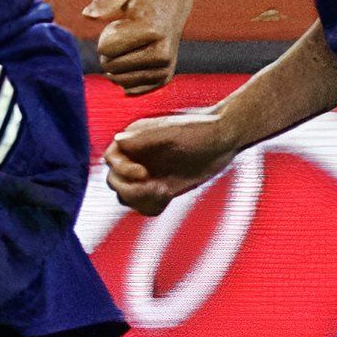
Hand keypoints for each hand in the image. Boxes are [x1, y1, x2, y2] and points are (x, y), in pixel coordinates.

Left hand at [85, 0, 184, 94]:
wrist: (170, 8)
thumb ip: (104, 1)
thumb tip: (86, 15)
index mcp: (152, 31)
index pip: (106, 48)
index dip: (104, 37)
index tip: (117, 25)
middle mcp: (163, 54)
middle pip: (111, 66)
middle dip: (108, 53)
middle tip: (121, 38)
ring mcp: (165, 69)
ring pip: (119, 80)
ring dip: (116, 65)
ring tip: (128, 48)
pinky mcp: (164, 80)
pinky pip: (129, 89)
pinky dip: (124, 76)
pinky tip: (133, 61)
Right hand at [103, 110, 238, 215]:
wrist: (224, 139)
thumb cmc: (201, 129)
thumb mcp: (173, 132)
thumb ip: (145, 137)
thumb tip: (118, 140)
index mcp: (134, 140)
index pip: (111, 159)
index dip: (123, 170)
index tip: (144, 174)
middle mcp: (136, 158)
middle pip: (115, 181)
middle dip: (132, 189)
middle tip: (157, 188)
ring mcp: (148, 174)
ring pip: (127, 196)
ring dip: (141, 199)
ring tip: (164, 192)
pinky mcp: (160, 188)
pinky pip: (144, 205)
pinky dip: (150, 207)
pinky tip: (167, 197)